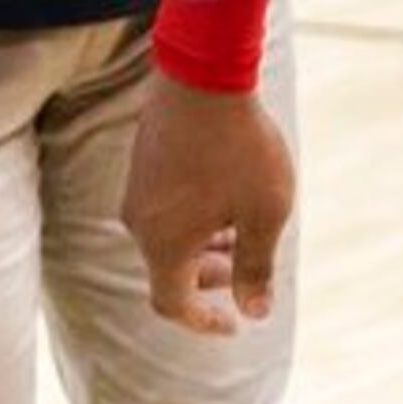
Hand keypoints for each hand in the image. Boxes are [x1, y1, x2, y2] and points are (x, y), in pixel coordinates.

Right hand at [121, 73, 293, 336]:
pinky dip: (194, 218)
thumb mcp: (264, 213)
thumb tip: (256, 311)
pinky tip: (229, 197)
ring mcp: (137, 191)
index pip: (172, 304)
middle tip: (246, 265)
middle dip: (210, 277)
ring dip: (204, 245)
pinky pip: (165, 209)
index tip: (232, 325)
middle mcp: (140, 223)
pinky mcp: (143, 164)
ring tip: (244, 229)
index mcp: (163, 245)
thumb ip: (257, 266)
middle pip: (170, 269)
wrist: (205, 77)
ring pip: (168, 237)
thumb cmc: (240, 148)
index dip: (202, 321)